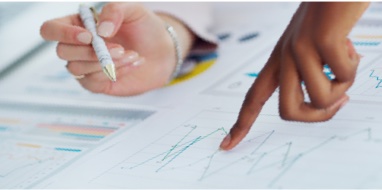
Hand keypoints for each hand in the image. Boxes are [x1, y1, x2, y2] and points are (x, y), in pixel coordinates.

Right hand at [40, 3, 194, 95]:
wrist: (164, 52)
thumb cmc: (146, 28)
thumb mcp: (134, 10)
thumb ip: (115, 11)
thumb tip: (100, 30)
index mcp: (79, 24)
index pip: (51, 29)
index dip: (63, 33)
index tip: (89, 36)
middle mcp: (78, 45)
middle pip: (62, 52)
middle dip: (91, 52)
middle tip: (119, 48)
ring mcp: (86, 66)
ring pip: (76, 69)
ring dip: (106, 63)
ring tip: (131, 54)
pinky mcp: (97, 83)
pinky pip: (92, 82)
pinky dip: (114, 73)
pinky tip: (131, 63)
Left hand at [220, 2, 368, 149]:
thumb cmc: (329, 17)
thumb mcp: (314, 49)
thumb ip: (313, 75)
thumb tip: (328, 103)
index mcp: (278, 61)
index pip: (252, 99)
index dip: (240, 126)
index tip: (225, 146)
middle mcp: (283, 57)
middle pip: (287, 112)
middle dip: (319, 117)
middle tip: (342, 101)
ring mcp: (299, 49)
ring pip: (321, 99)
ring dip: (344, 87)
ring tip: (349, 60)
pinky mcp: (320, 41)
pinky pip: (343, 76)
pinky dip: (354, 66)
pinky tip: (351, 43)